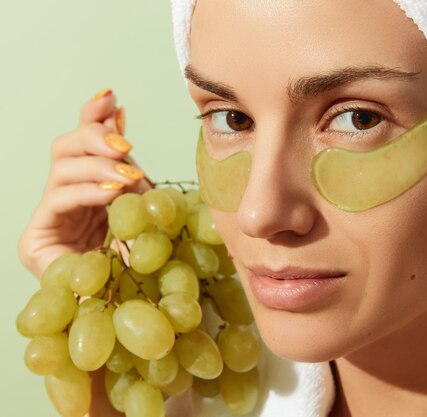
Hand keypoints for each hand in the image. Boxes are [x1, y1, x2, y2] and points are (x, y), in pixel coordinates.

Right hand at [18, 89, 150, 277]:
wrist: (133, 304)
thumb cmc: (139, 257)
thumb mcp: (140, 200)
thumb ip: (125, 161)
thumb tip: (117, 109)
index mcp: (89, 186)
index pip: (83, 142)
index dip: (93, 118)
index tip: (111, 98)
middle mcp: (65, 197)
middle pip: (65, 147)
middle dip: (95, 137)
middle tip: (126, 144)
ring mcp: (50, 217)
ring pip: (60, 168)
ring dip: (97, 165)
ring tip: (128, 175)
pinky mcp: (36, 239)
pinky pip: (57, 200)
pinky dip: (87, 191)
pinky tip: (112, 191)